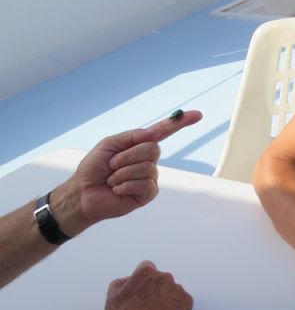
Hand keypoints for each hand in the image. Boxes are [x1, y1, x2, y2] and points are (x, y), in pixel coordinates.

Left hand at [62, 111, 202, 235]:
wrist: (82, 193)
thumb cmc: (93, 168)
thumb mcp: (110, 144)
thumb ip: (133, 136)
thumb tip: (155, 132)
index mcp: (140, 145)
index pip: (165, 131)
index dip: (181, 123)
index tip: (197, 115)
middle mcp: (148, 160)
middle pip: (153, 149)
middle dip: (127, 156)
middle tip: (112, 165)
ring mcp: (149, 177)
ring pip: (147, 168)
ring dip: (123, 173)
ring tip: (112, 180)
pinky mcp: (147, 194)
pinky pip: (145, 184)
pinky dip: (126, 186)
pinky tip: (118, 190)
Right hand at [104, 261, 191, 309]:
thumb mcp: (113, 298)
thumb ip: (119, 284)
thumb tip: (125, 281)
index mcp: (146, 273)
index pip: (145, 267)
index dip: (141, 278)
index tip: (139, 287)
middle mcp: (164, 277)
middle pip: (160, 279)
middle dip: (154, 289)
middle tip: (145, 305)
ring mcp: (177, 288)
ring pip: (171, 290)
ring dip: (165, 298)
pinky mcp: (187, 301)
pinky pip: (182, 302)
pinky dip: (175, 308)